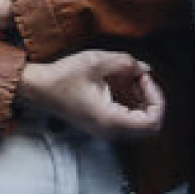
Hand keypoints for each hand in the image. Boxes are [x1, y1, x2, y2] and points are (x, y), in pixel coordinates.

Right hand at [18, 50, 164, 139]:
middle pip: (150, 125)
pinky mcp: (103, 126)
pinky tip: (122, 85)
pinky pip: (129, 121)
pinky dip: (133, 104)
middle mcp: (110, 131)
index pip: (152, 121)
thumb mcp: (95, 62)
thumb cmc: (62, 77)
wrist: (38, 89)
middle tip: (139, 78)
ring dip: (142, 100)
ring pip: (141, 123)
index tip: (143, 78)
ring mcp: (106, 131)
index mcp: (110, 120)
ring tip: (130, 79)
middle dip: (151, 99)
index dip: (156, 97)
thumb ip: (125, 62)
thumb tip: (145, 68)